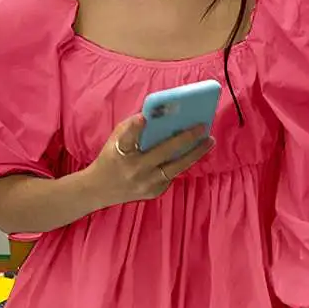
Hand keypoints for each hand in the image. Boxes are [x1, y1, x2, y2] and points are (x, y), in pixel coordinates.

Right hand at [88, 114, 214, 207]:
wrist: (99, 190)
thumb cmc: (111, 157)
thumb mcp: (115, 140)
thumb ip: (133, 128)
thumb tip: (158, 115)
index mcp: (119, 152)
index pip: (126, 137)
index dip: (135, 127)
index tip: (144, 117)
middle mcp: (134, 169)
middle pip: (163, 153)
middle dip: (184, 138)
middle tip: (202, 126)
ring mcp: (146, 184)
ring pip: (175, 167)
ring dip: (194, 154)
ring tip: (209, 141)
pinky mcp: (153, 192)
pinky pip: (172, 175)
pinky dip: (182, 163)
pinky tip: (195, 152)